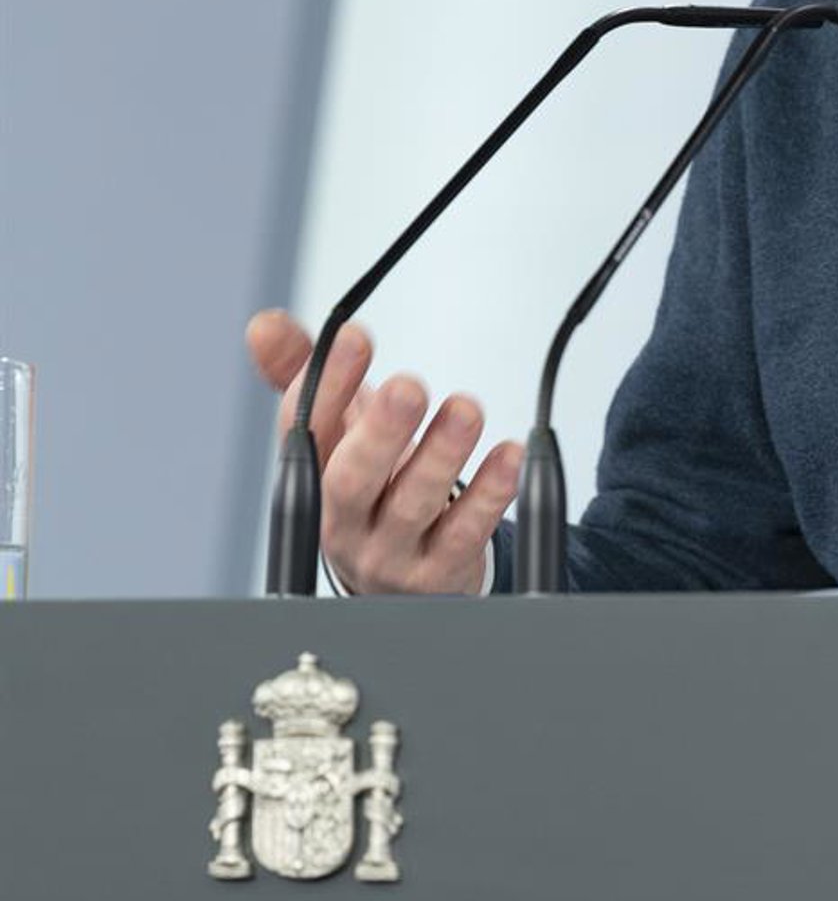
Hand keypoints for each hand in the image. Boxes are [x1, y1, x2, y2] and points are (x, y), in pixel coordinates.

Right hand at [247, 308, 523, 596]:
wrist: (399, 576)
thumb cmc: (370, 485)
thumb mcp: (335, 430)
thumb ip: (305, 372)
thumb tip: (265, 324)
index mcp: (312, 477)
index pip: (306, 429)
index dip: (327, 384)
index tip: (355, 337)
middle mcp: (345, 520)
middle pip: (351, 481)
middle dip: (380, 432)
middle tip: (409, 387)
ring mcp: (391, 552)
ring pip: (413, 506)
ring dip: (441, 456)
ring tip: (466, 410)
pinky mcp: (440, 573)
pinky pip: (465, 534)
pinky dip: (489, 494)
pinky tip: (509, 457)